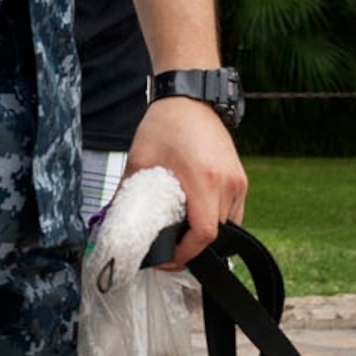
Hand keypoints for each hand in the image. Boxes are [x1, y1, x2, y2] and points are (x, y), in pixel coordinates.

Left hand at [123, 97, 248, 268]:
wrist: (191, 96)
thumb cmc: (167, 124)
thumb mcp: (139, 160)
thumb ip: (128, 193)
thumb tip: (115, 221)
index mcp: (204, 180)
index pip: (204, 234)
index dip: (185, 254)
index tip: (166, 259)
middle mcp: (227, 183)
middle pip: (216, 235)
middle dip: (192, 247)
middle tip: (168, 249)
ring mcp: (238, 181)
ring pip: (229, 226)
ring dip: (205, 235)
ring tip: (181, 234)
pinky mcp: (240, 178)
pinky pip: (233, 212)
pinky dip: (215, 220)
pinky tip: (194, 215)